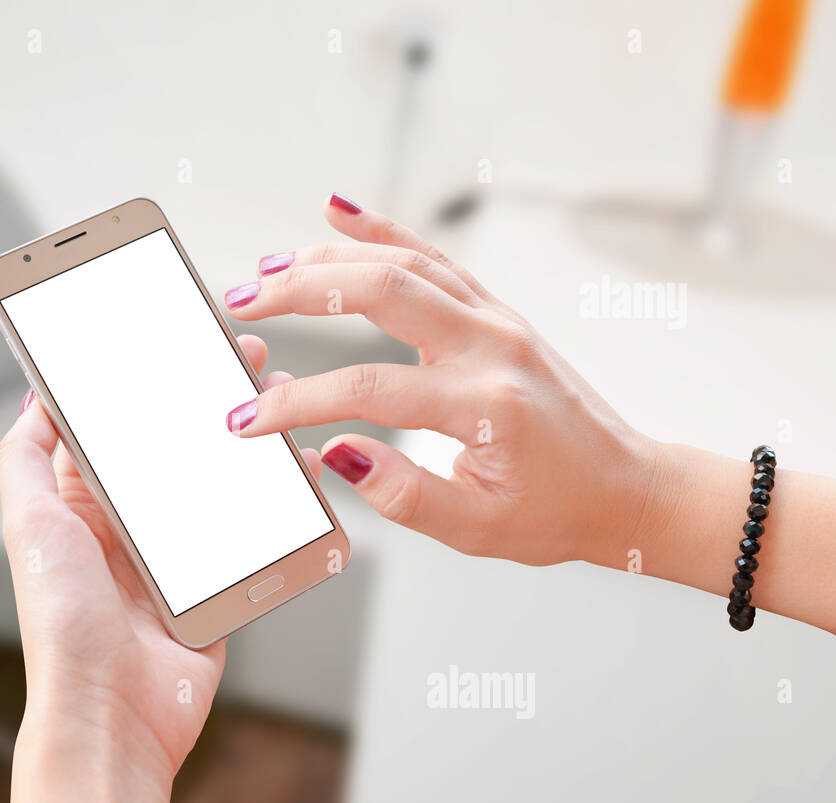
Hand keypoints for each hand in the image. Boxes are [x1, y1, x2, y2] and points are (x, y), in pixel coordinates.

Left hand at [0, 333, 305, 802]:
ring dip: (249, 439)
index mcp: (82, 505)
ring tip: (279, 398)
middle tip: (242, 353)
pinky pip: (254, 533)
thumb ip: (28, 456)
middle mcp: (129, 526)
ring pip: (220, 482)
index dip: (144, 379)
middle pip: (176, 445)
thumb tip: (38, 397)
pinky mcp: (217, 586)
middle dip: (207, 397)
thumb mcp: (30, 525)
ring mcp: (177, 556)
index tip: (174, 334)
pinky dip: (280, 501)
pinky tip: (301, 468)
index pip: (119, 425)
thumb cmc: (64, 625)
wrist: (114, 714)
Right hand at [224, 195, 658, 567]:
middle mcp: (491, 345)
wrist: (625, 486)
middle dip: (299, 291)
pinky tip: (337, 210)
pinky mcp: (494, 312)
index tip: (248, 420)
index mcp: (485, 402)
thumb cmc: (558, 510)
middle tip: (243, 302)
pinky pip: (432, 258)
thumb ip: (403, 495)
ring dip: (328, 257)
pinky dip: (382, 229)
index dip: (296, 404)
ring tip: (267, 270)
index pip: (369, 390)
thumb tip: (336, 454)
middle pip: (380, 291)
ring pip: (402, 263)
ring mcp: (496, 319)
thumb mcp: (477, 528)